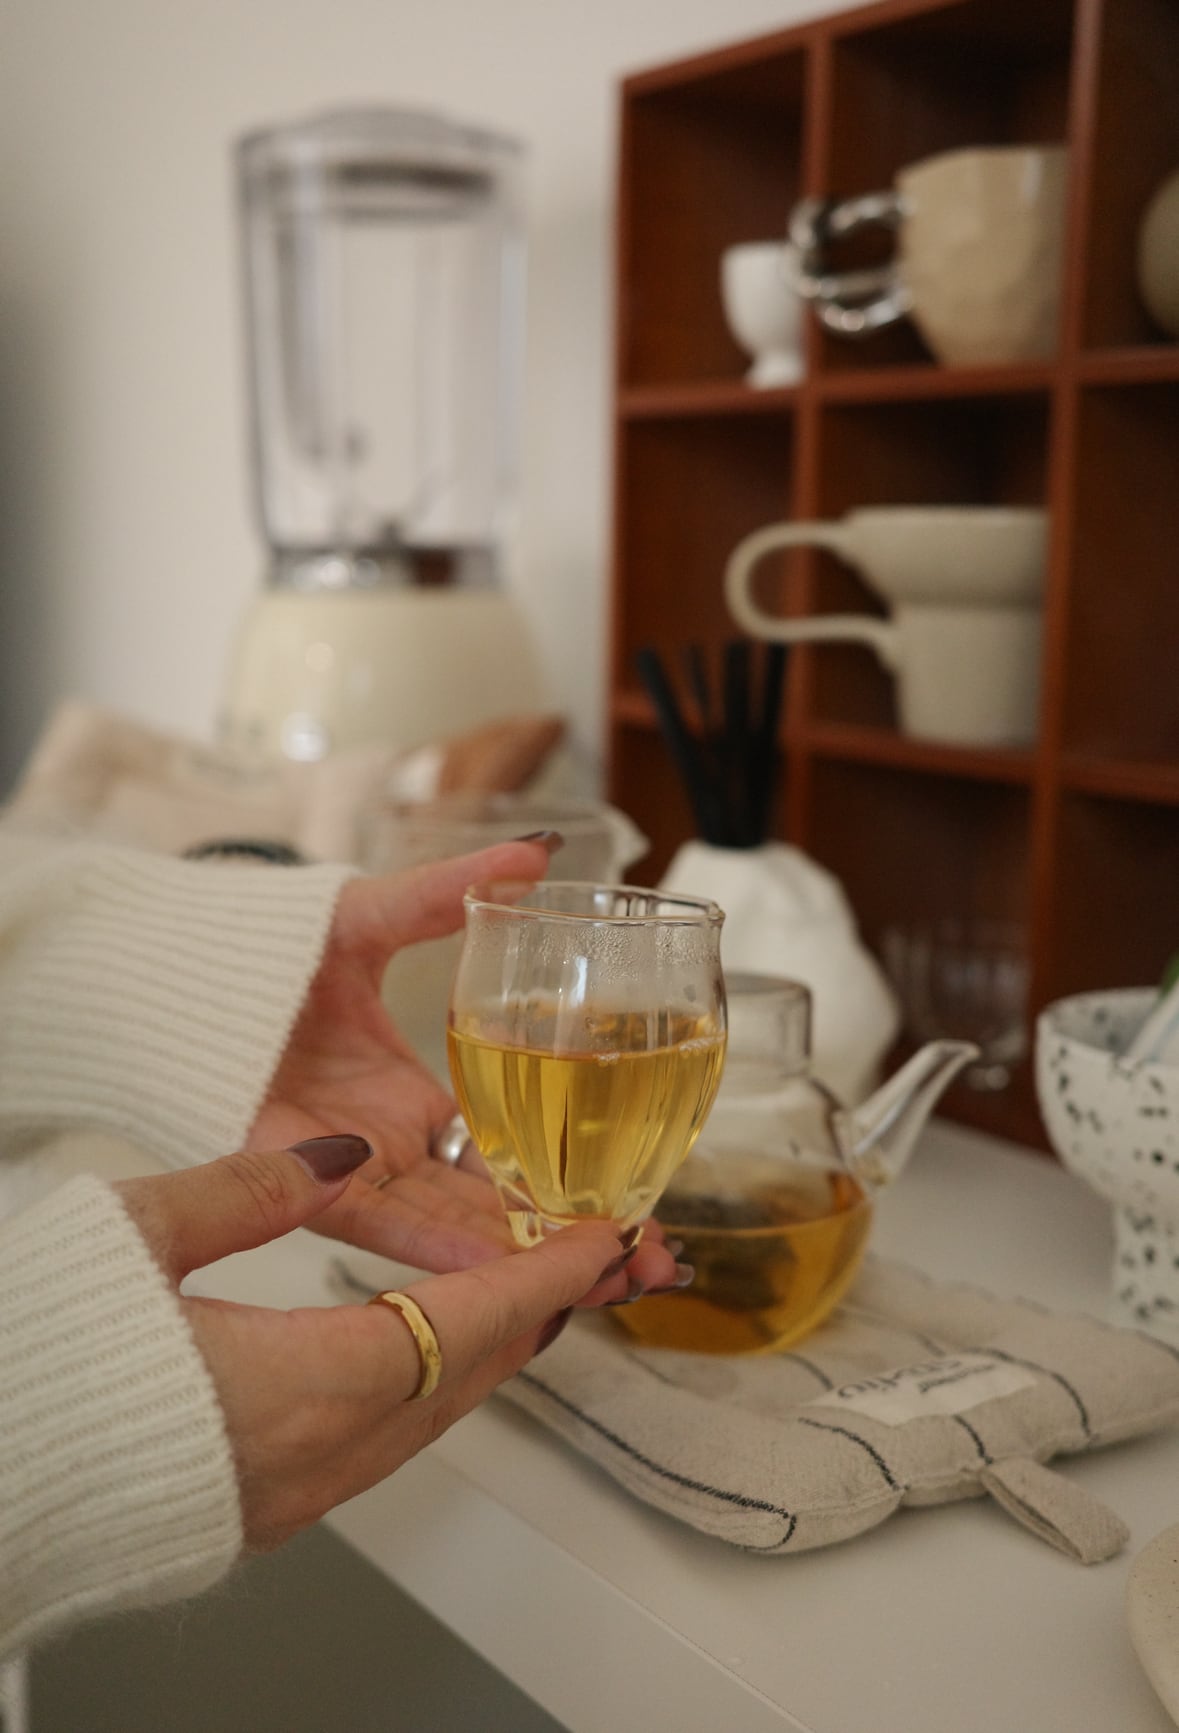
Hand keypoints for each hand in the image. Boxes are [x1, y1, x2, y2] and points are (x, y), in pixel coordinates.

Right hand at [116, 1138, 623, 1549]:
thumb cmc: (47, 1364)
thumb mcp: (135, 1240)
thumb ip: (244, 1190)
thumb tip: (336, 1152)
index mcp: (303, 1384)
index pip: (472, 1318)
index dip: (550, 1271)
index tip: (606, 1238)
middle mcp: (320, 1454)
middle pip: (473, 1371)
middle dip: (545, 1306)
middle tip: (597, 1255)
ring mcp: (296, 1493)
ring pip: (435, 1412)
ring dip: (492, 1345)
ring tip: (535, 1289)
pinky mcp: (267, 1507)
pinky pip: (389, 1439)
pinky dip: (434, 1381)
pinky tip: (433, 1346)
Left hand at [248, 838, 683, 1304]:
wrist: (174, 969)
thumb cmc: (266, 949)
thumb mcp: (377, 916)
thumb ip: (451, 894)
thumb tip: (538, 854)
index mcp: (420, 1100)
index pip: (514, 1157)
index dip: (576, 1181)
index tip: (638, 1206)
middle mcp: (396, 1150)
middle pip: (500, 1212)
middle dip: (576, 1242)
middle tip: (655, 1261)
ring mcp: (356, 1172)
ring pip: (457, 1231)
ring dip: (529, 1259)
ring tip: (611, 1279)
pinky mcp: (308, 1183)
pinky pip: (389, 1227)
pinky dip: (448, 1249)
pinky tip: (509, 1272)